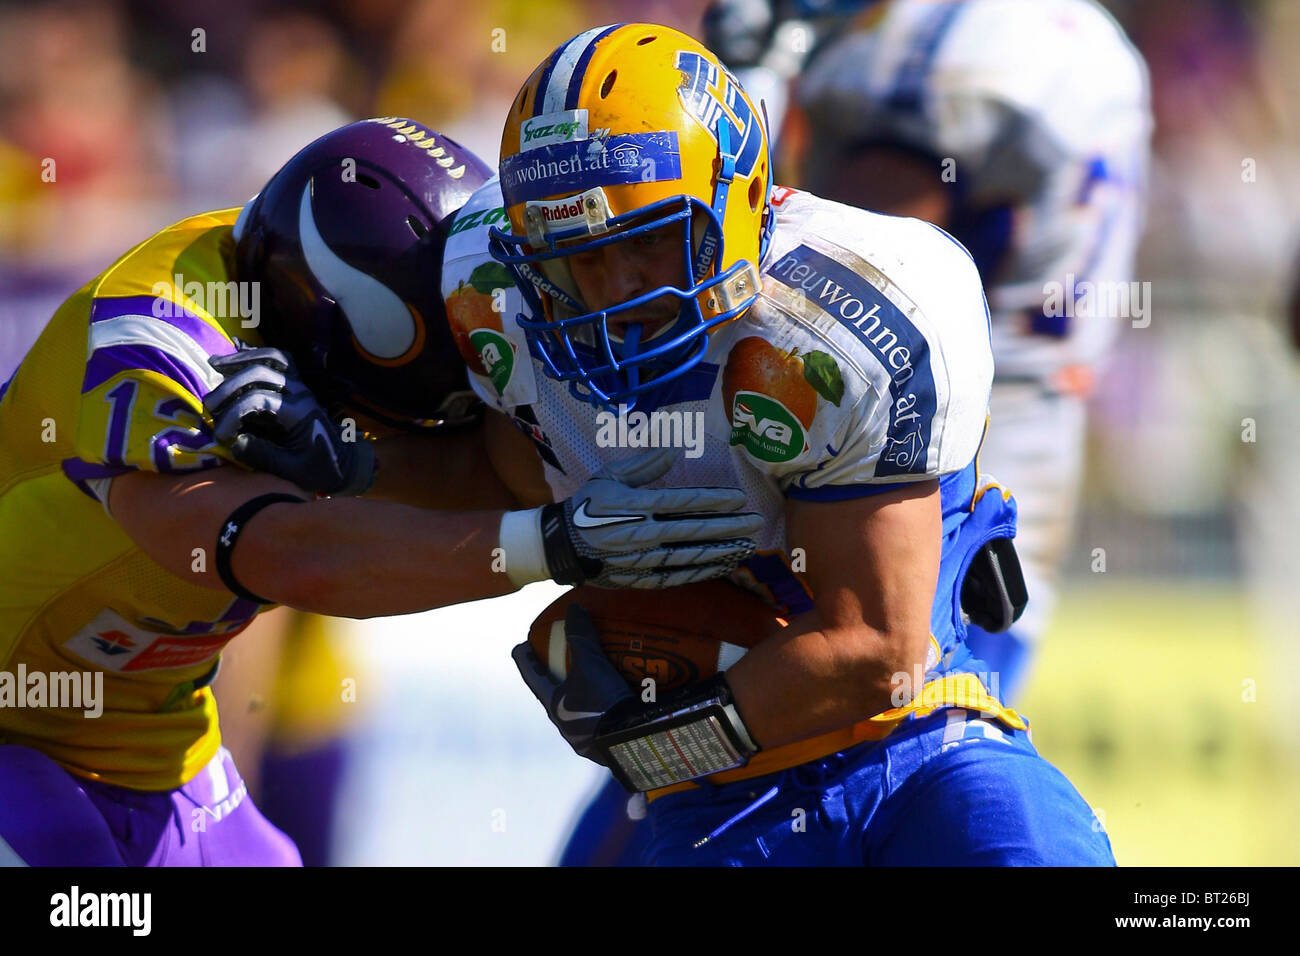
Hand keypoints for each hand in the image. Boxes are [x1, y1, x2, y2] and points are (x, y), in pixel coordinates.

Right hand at [204, 345, 375, 495]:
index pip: (258, 399)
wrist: (346, 464)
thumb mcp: (293, 471)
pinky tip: (237, 354)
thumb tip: (233, 443)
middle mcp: (300, 392)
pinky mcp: (298, 386)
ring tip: (215, 363)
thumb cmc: (322, 469)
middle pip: (260, 373)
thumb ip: (264, 456)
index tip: (220, 436)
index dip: (234, 414)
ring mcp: (301, 386)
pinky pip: (280, 360)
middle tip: (207, 405)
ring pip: (272, 358)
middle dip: (229, 386)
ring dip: (241, 359)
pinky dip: (258, 354)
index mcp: (300, 411)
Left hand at [512, 604, 633, 761]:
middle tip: (562, 659)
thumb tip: (573, 608)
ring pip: (578, 709)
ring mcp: (586, 736)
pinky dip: (607, 706)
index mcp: (554, 705)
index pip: (532, 678)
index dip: (525, 661)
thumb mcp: (590, 664)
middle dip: (557, 678)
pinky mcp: (606, 743)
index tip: (520, 647)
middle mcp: (565, 723)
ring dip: (582, 694)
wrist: (631, 739)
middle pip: (555, 694)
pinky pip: (603, 718)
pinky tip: (619, 696)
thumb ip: (580, 636)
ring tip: (594, 676)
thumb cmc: (600, 701)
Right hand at [540, 447, 762, 588]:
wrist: (560, 545)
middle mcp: (643, 534)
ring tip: (746, 547)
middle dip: (729, 527)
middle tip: (756, 523)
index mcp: (636, 506)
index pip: (684, 503)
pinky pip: (676, 577)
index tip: (739, 498)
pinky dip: (701, 572)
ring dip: (721, 552)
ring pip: (690, 557)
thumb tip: (674, 449)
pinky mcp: (639, 579)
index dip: (714, 500)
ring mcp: (642, 560)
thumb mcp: (610, 476)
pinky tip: (721, 566)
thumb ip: (645, 465)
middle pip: (695, 531)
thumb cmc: (587, 505)